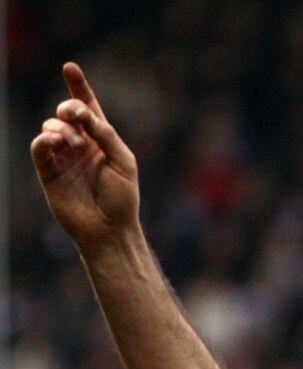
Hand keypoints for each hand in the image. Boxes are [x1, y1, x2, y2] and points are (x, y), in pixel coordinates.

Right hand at [29, 62, 139, 248]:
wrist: (109, 228)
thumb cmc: (122, 198)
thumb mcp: (124, 161)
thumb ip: (106, 134)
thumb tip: (85, 112)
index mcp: (101, 139)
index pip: (87, 107)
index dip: (78, 87)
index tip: (69, 67)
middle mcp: (80, 145)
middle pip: (65, 113)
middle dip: (70, 107)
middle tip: (78, 115)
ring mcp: (63, 157)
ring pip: (51, 127)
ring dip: (62, 129)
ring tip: (75, 143)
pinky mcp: (48, 171)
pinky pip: (39, 147)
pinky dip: (45, 140)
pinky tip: (55, 142)